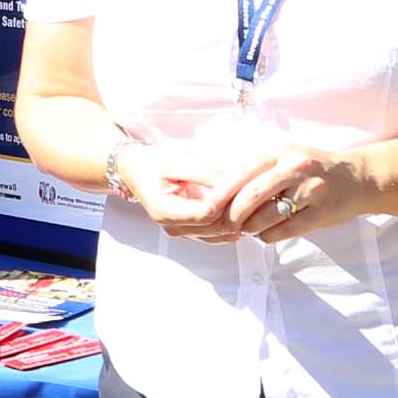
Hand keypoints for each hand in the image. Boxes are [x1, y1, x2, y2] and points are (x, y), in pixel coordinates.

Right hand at [110, 135, 277, 243]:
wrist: (137, 174)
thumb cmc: (153, 165)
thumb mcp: (174, 162)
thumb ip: (201, 173)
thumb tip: (228, 181)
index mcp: (163, 210)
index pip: (204, 214)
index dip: (226, 202)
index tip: (244, 187)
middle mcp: (173, 227)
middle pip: (216, 227)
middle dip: (239, 211)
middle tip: (260, 192)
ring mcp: (183, 232)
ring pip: (221, 234)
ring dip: (241, 219)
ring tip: (259, 201)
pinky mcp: (193, 233)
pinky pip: (220, 235)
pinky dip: (236, 224)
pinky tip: (248, 210)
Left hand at [206, 144, 375, 242]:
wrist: (358, 177)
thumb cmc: (311, 169)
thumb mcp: (284, 157)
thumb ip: (256, 169)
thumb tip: (215, 188)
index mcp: (279, 152)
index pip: (241, 172)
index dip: (221, 193)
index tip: (207, 208)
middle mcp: (295, 167)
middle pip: (251, 195)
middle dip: (233, 214)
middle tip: (225, 225)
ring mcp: (311, 189)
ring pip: (268, 216)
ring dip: (251, 227)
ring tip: (246, 230)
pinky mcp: (323, 212)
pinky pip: (286, 230)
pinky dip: (269, 236)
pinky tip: (264, 235)